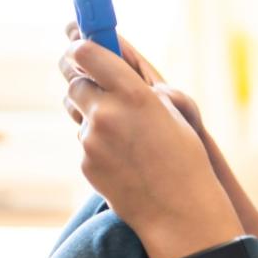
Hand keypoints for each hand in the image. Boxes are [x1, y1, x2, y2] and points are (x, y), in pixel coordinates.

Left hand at [60, 36, 241, 257]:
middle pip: (74, 81)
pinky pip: (83, 141)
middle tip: (91, 80)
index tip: (79, 45)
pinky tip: (122, 157)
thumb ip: (136, 88)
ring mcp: (92, 140)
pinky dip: (96, 142)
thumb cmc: (184, 158)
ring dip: (89, 111)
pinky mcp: (86, 163)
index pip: (87, 53)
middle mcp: (108, 113)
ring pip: (77, 112)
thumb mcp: (170, 112)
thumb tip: (108, 69)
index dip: (80, 46)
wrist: (179, 212)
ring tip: (120, 128)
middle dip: (81, 78)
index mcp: (135, 93)